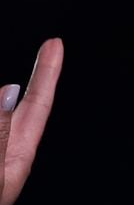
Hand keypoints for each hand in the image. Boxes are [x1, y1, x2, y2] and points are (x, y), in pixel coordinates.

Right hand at [0, 38, 62, 204]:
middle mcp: (0, 152)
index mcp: (12, 161)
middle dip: (23, 85)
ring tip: (14, 100)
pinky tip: (2, 107)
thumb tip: (7, 92)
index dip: (46, 74)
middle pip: (6, 107)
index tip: (56, 43)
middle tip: (44, 51)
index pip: (35, 108)